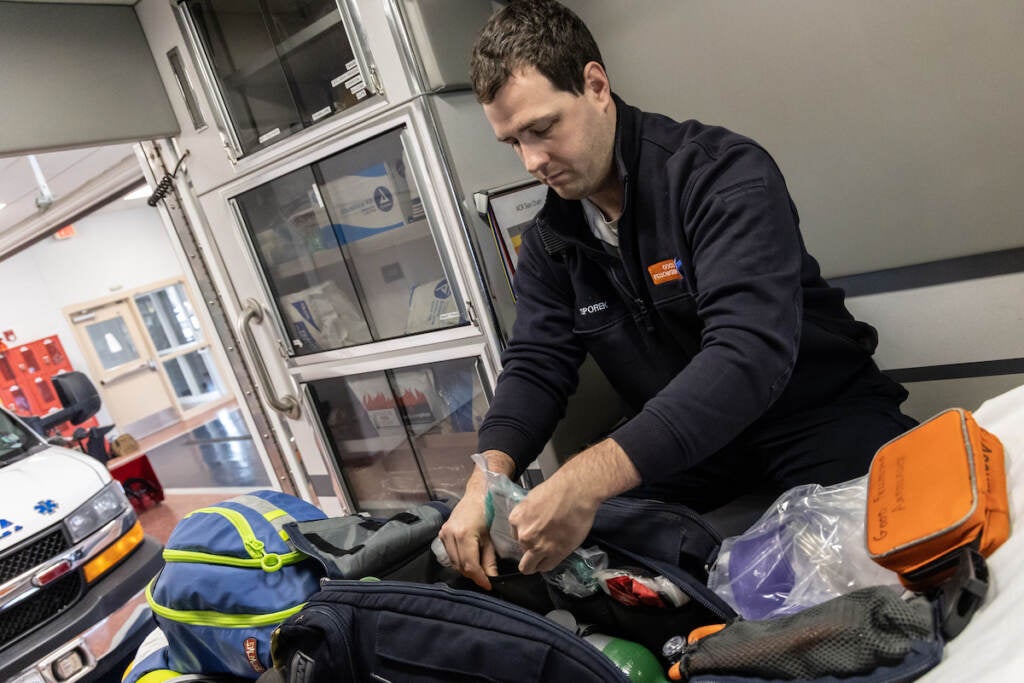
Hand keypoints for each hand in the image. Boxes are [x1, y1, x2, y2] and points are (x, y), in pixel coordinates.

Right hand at [438, 451, 514, 589]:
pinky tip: (469, 561)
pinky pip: (449, 554)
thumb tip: (492, 579)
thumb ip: (489, 559)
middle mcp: (450, 535)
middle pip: (460, 565)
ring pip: (453, 561)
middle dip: (473, 575)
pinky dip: (459, 561)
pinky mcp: (441, 533)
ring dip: (465, 569)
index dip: (479, 578)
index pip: (469, 564)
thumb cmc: (487, 513)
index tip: (488, 586)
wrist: (476, 495)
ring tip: (478, 572)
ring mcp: (443, 534)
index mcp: (463, 535)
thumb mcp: (490, 538)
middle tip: (485, 580)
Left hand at [511, 438, 640, 574]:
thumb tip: (532, 522)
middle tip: (542, 545)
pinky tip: (555, 555)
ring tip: (546, 556)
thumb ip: (528, 516)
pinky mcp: (555, 553)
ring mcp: (539, 547)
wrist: (576, 492)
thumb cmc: (558, 490)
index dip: (527, 537)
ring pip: (529, 567)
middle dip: (530, 551)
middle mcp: (524, 535)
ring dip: (536, 563)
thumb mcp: (533, 499)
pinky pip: (546, 567)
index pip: (516, 536)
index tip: (536, 535)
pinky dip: (549, 563)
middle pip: (522, 553)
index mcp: (516, 520)